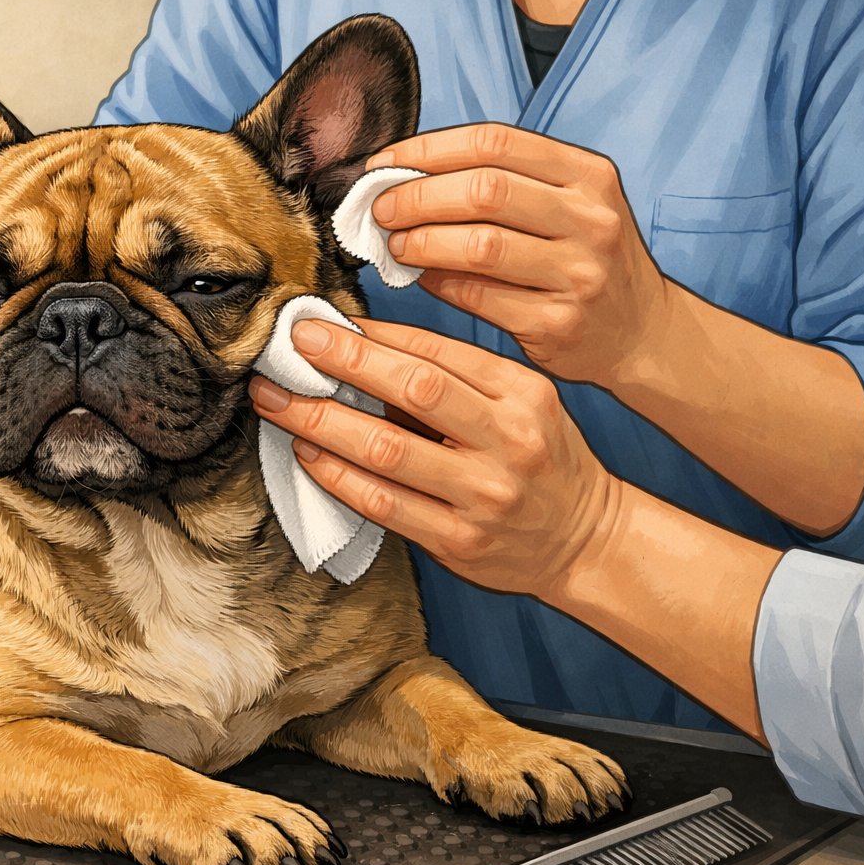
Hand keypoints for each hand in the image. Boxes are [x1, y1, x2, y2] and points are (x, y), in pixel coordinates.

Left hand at [248, 319, 619, 597]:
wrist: (586, 539)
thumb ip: (452, 376)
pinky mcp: (460, 541)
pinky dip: (337, 476)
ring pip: (387, 450)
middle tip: (289, 346)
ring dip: (321, 421)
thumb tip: (360, 341)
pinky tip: (306, 454)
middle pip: (413, 390)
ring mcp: (484, 494)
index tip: (318, 323)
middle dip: (343, 363)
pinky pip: (384, 504)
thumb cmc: (537, 458)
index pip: (436, 351)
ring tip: (277, 401)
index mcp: (521, 392)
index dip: (370, 336)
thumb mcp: (518, 402)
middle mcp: (508, 439)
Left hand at [369, 123, 672, 386]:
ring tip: (394, 246)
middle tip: (379, 210)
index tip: (384, 166)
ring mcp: (579, 273)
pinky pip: (479, 297)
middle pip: (484, 191)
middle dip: (417, 197)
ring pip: (479, 246)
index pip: (494, 142)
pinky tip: (420, 279)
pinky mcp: (558, 323)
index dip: (428, 150)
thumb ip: (504, 184)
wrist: (639, 331)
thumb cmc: (583, 259)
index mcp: (588, 175)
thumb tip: (407, 177)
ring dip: (421, 243)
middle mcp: (592, 219)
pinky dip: (438, 284)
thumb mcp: (568, 205)